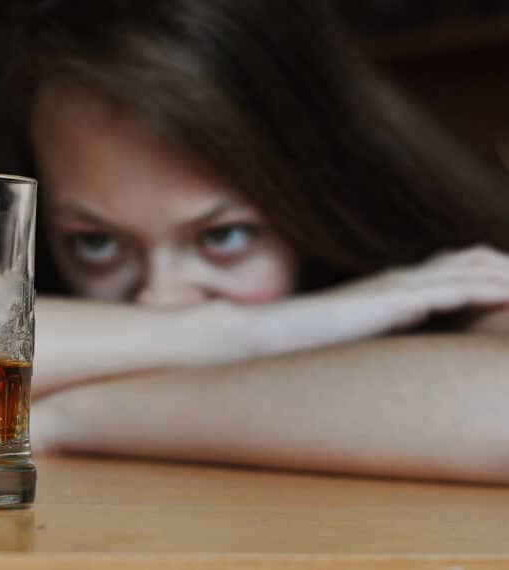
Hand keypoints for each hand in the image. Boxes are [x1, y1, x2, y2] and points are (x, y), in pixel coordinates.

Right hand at [249, 246, 508, 354]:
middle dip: (508, 266)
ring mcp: (397, 287)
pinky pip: (452, 290)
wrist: (270, 334)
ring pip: (469, 269)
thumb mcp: (356, 334)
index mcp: (394, 286)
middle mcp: (401, 279)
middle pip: (471, 257)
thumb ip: (383, 331)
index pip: (454, 264)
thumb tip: (405, 344)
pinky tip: (508, 296)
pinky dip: (485, 291)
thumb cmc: (306, 341)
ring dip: (505, 276)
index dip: (490, 269)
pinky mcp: (391, 302)